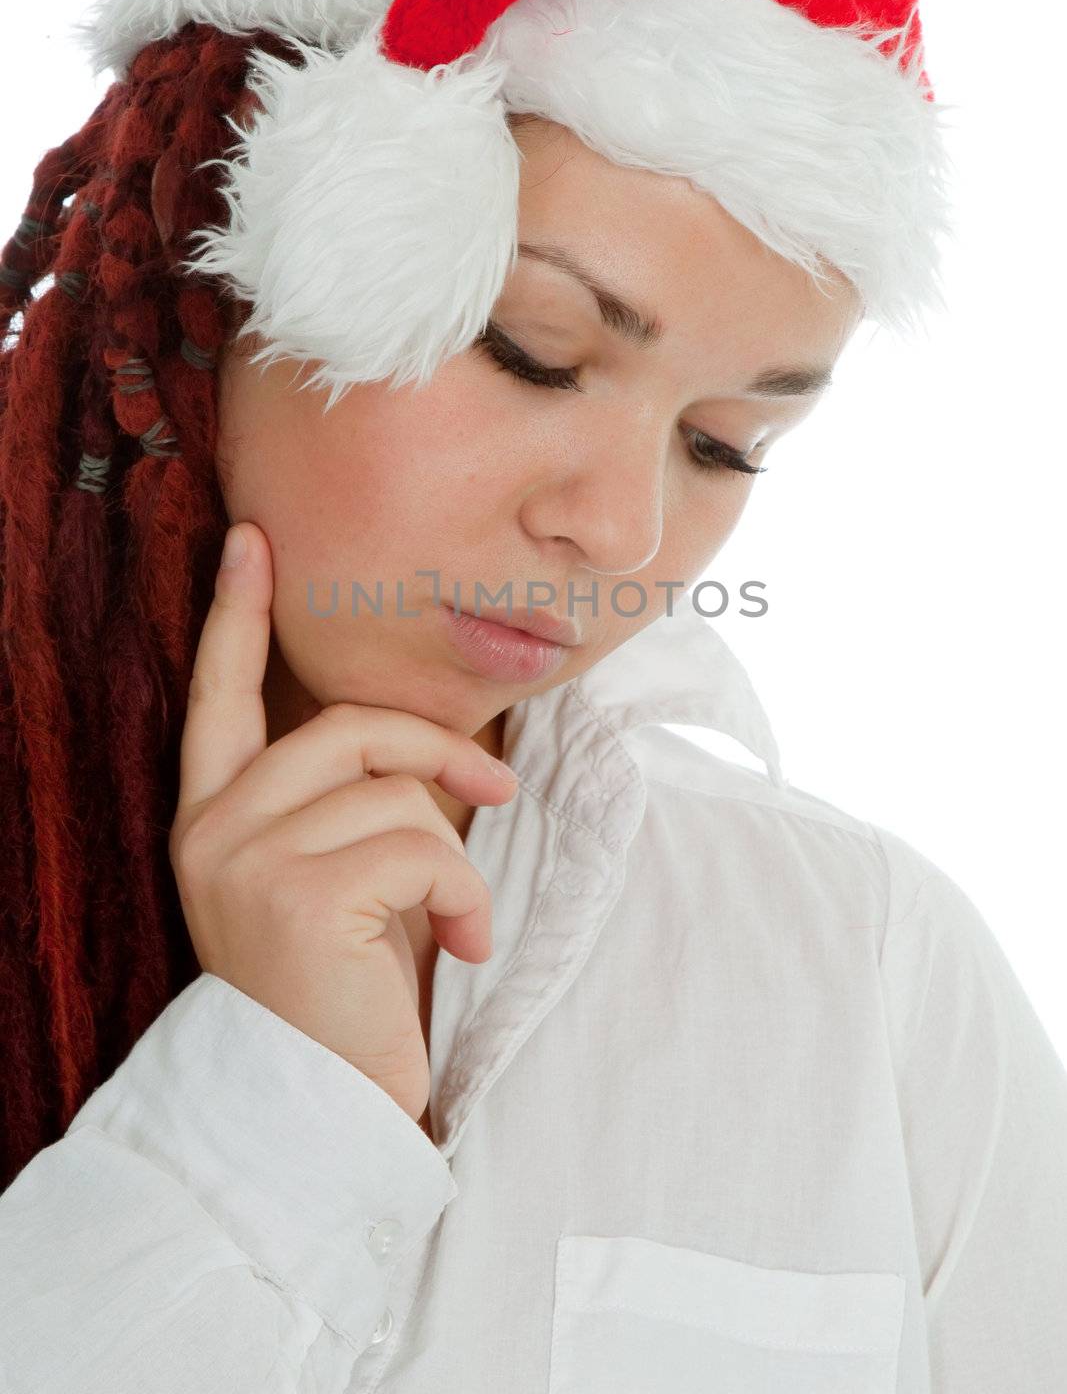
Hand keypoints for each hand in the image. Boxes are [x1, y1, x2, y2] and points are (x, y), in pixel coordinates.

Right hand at [168, 521, 517, 1124]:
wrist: (324, 1109)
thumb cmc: (346, 991)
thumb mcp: (343, 879)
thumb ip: (354, 801)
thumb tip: (433, 743)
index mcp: (215, 816)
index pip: (218, 694)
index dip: (234, 613)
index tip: (250, 538)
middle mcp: (211, 828)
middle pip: (345, 725)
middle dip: (437, 751)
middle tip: (497, 796)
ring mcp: (243, 857)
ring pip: (393, 788)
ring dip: (455, 856)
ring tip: (457, 922)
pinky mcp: (297, 891)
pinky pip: (421, 844)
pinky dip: (465, 896)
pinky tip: (461, 948)